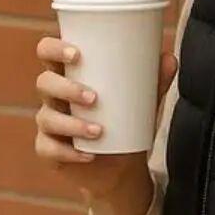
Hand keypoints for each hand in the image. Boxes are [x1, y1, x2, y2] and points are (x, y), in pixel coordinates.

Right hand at [34, 34, 177, 200]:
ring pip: (47, 118)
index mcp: (70, 74)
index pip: (48, 52)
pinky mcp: (49, 151)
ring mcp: (49, 123)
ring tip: (99, 131)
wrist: (122, 165)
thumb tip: (170, 59)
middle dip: (66, 88)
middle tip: (94, 97)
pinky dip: (67, 153)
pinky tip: (86, 155)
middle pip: (44, 82)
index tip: (76, 54)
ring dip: (71, 124)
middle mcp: (54, 96)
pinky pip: (48, 150)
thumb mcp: (144, 101)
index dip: (54, 49)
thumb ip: (156, 81)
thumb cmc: (127, 121)